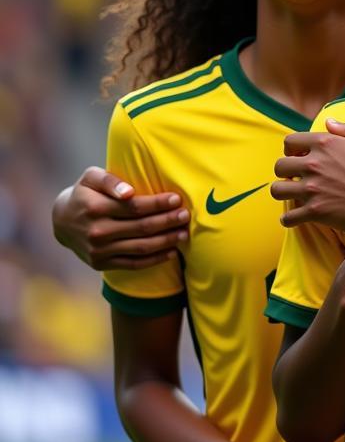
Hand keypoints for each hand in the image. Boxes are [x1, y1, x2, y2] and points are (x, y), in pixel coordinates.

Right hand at [52, 167, 189, 270]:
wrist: (61, 221)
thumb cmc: (85, 193)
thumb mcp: (91, 178)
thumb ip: (110, 180)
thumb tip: (129, 192)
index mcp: (94, 208)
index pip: (135, 207)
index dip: (158, 204)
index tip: (177, 200)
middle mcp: (96, 232)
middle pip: (142, 228)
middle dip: (168, 221)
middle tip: (186, 216)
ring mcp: (98, 251)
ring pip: (141, 247)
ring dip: (166, 241)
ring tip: (184, 233)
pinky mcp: (101, 264)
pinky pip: (133, 264)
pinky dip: (154, 259)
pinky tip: (171, 252)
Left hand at [271, 122, 344, 231]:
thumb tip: (328, 122)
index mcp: (325, 143)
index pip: (289, 142)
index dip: (292, 149)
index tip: (299, 157)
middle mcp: (314, 164)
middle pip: (279, 166)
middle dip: (286, 171)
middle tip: (296, 177)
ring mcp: (312, 189)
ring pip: (277, 190)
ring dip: (284, 192)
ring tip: (294, 194)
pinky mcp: (314, 212)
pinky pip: (287, 217)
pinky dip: (289, 218)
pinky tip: (298, 216)